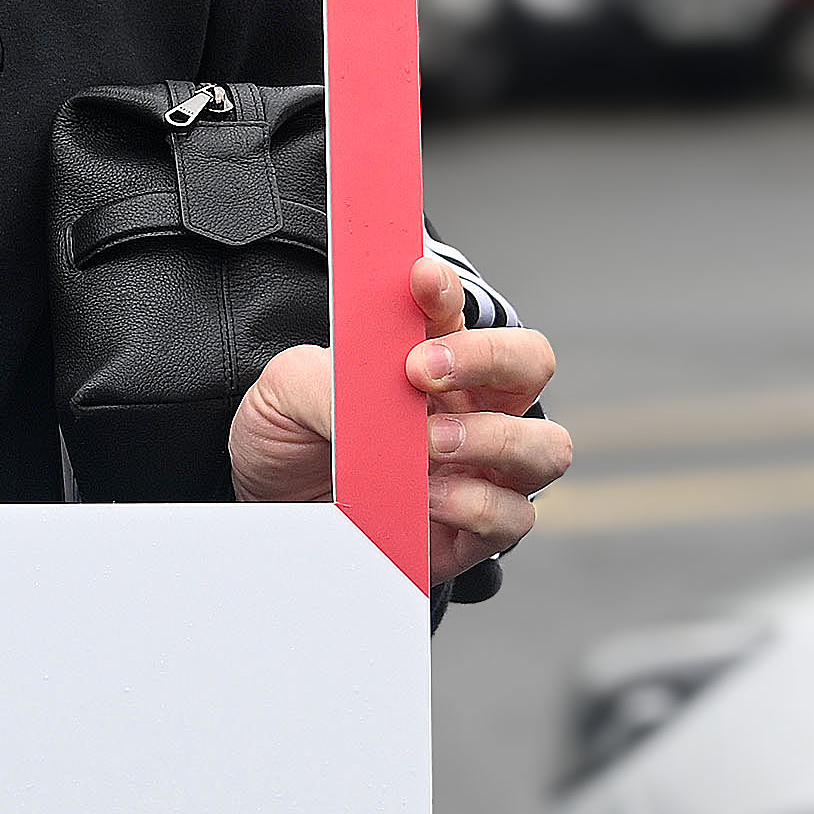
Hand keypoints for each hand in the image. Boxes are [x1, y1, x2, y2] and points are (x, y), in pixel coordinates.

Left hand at [229, 255, 568, 583]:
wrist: (267, 511)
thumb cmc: (290, 438)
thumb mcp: (286, 393)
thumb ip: (327, 383)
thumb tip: (370, 406)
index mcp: (429, 357)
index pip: (456, 308)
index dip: (445, 289)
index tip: (419, 281)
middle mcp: (469, 408)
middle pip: (531, 363)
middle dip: (489, 357)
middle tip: (422, 370)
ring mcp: (480, 470)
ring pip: (545, 447)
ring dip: (494, 439)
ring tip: (429, 444)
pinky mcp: (473, 532)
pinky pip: (511, 516)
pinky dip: (474, 505)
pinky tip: (425, 498)